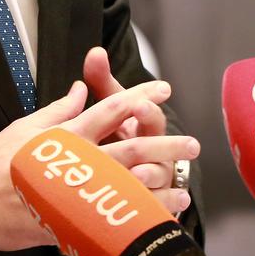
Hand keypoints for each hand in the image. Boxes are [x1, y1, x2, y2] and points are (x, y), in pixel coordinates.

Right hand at [0, 78, 173, 255]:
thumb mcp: (24, 127)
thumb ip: (57, 110)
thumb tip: (79, 91)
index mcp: (65, 134)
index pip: (109, 109)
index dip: (140, 97)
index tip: (163, 90)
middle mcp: (75, 162)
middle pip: (131, 148)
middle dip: (165, 143)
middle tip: (191, 143)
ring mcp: (77, 194)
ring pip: (130, 185)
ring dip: (162, 182)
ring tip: (182, 179)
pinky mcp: (75, 222)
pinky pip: (117, 217)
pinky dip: (141, 215)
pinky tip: (158, 213)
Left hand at [81, 45, 197, 217]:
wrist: (122, 178)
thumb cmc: (116, 136)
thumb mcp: (108, 108)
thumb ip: (102, 81)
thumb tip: (95, 51)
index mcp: (141, 125)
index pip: (148, 112)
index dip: (145, 108)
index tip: (138, 103)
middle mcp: (153, 149)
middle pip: (158, 142)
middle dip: (156, 140)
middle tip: (148, 146)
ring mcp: (156, 176)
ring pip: (159, 174)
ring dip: (151, 172)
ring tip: (138, 173)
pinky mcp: (154, 202)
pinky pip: (157, 204)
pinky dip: (157, 204)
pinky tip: (158, 204)